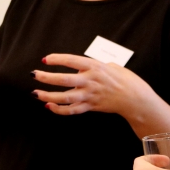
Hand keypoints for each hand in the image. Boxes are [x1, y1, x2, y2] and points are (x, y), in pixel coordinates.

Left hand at [32, 53, 158, 116]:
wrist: (135, 98)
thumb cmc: (123, 78)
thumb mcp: (108, 65)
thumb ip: (91, 66)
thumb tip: (78, 68)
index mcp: (95, 67)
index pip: (72, 61)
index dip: (57, 59)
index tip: (45, 59)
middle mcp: (91, 81)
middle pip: (64, 80)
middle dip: (47, 77)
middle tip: (34, 74)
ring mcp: (90, 95)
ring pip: (65, 97)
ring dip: (48, 96)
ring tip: (35, 93)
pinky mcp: (91, 107)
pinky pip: (72, 110)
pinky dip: (59, 110)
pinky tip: (49, 106)